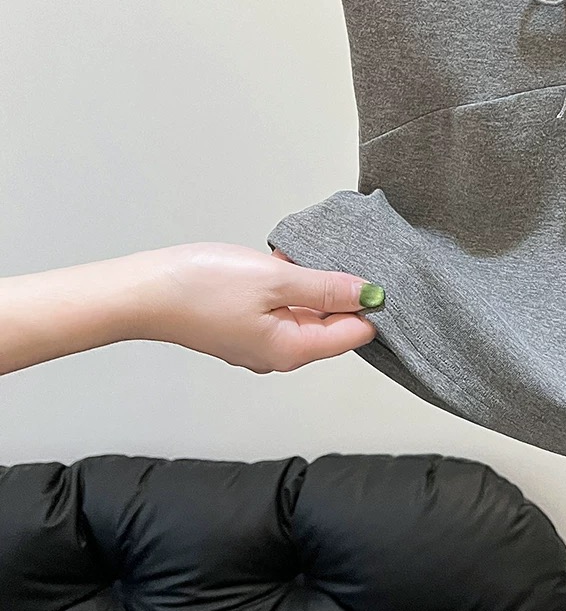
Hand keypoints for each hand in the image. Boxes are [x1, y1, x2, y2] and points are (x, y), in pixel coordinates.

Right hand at [0, 243, 385, 376]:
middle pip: (331, 327)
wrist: (140, 292)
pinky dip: (289, 288)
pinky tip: (285, 263)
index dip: (371, 305)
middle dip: (344, 295)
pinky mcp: (240, 326)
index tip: (380, 273)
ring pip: (305, 315)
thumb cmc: (200, 288)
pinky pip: (280, 309)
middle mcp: (277, 354)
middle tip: (348, 256)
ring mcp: (257, 342)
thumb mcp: (274, 280)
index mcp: (292, 350)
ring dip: (314, 288)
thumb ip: (324, 287)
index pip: (353, 334)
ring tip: (313, 256)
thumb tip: (368, 294)